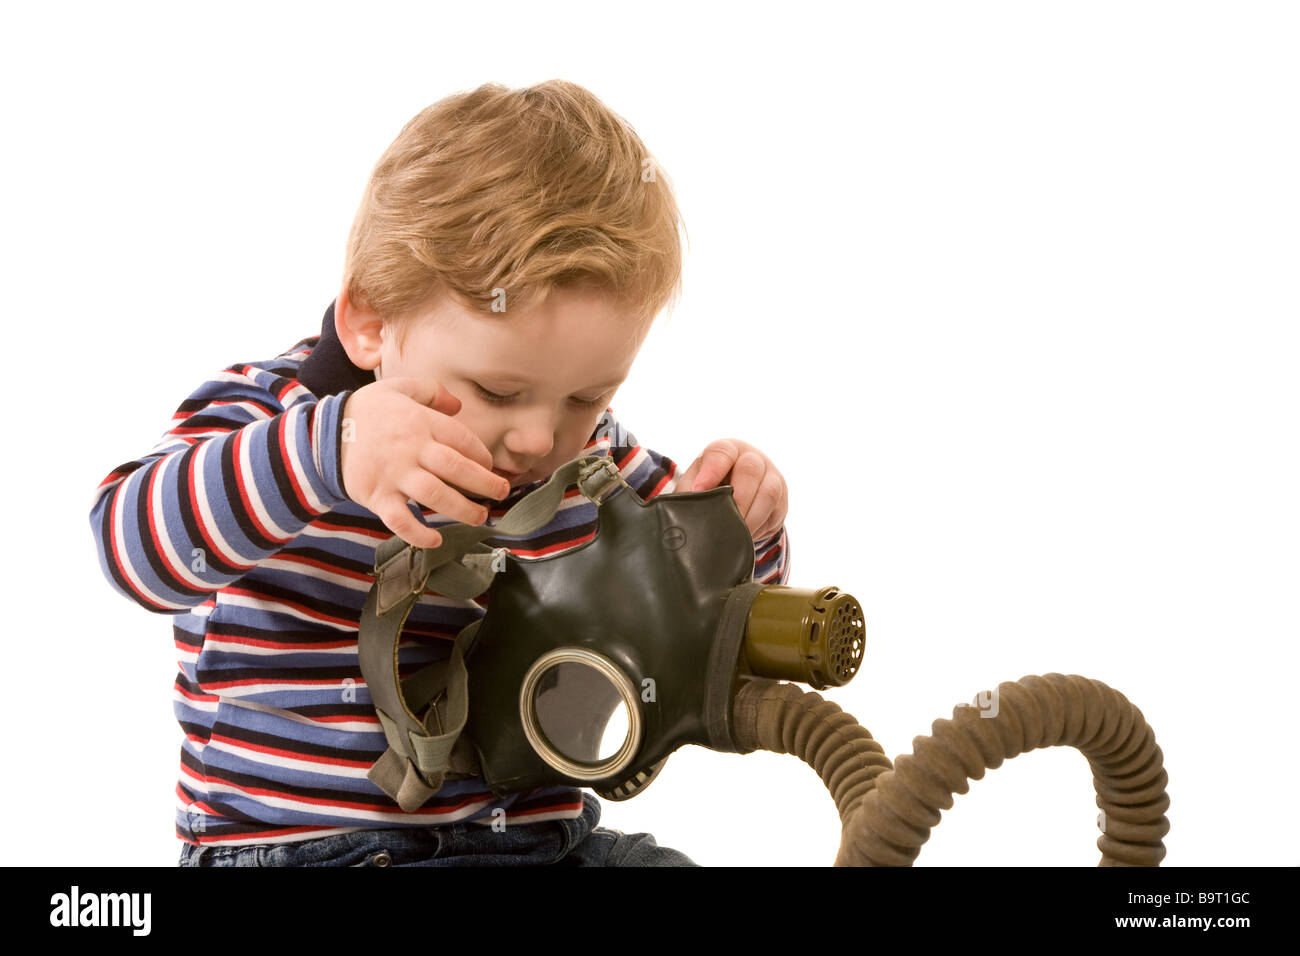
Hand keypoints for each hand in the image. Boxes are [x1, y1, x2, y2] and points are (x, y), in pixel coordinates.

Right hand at [340, 378, 511, 548]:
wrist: (323, 434)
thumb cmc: (368, 412)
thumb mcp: (398, 388)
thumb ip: (431, 391)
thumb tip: (458, 405)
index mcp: (419, 421)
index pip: (462, 440)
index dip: (482, 455)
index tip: (490, 466)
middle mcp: (410, 448)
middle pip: (456, 468)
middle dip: (485, 484)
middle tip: (502, 492)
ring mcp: (393, 474)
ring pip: (435, 496)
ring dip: (463, 509)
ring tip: (480, 517)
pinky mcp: (377, 497)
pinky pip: (400, 520)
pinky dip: (418, 534)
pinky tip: (436, 541)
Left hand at [676, 439, 787, 540]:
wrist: (736, 493)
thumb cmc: (709, 487)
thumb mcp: (695, 485)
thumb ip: (688, 494)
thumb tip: (681, 515)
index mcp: (726, 450)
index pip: (721, 453)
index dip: (711, 471)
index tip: (699, 491)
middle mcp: (752, 458)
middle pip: (750, 470)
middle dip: (737, 500)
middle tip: (723, 523)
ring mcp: (771, 476)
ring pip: (768, 493)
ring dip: (751, 518)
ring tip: (734, 537)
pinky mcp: (782, 498)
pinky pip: (775, 512)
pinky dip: (760, 527)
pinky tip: (745, 537)